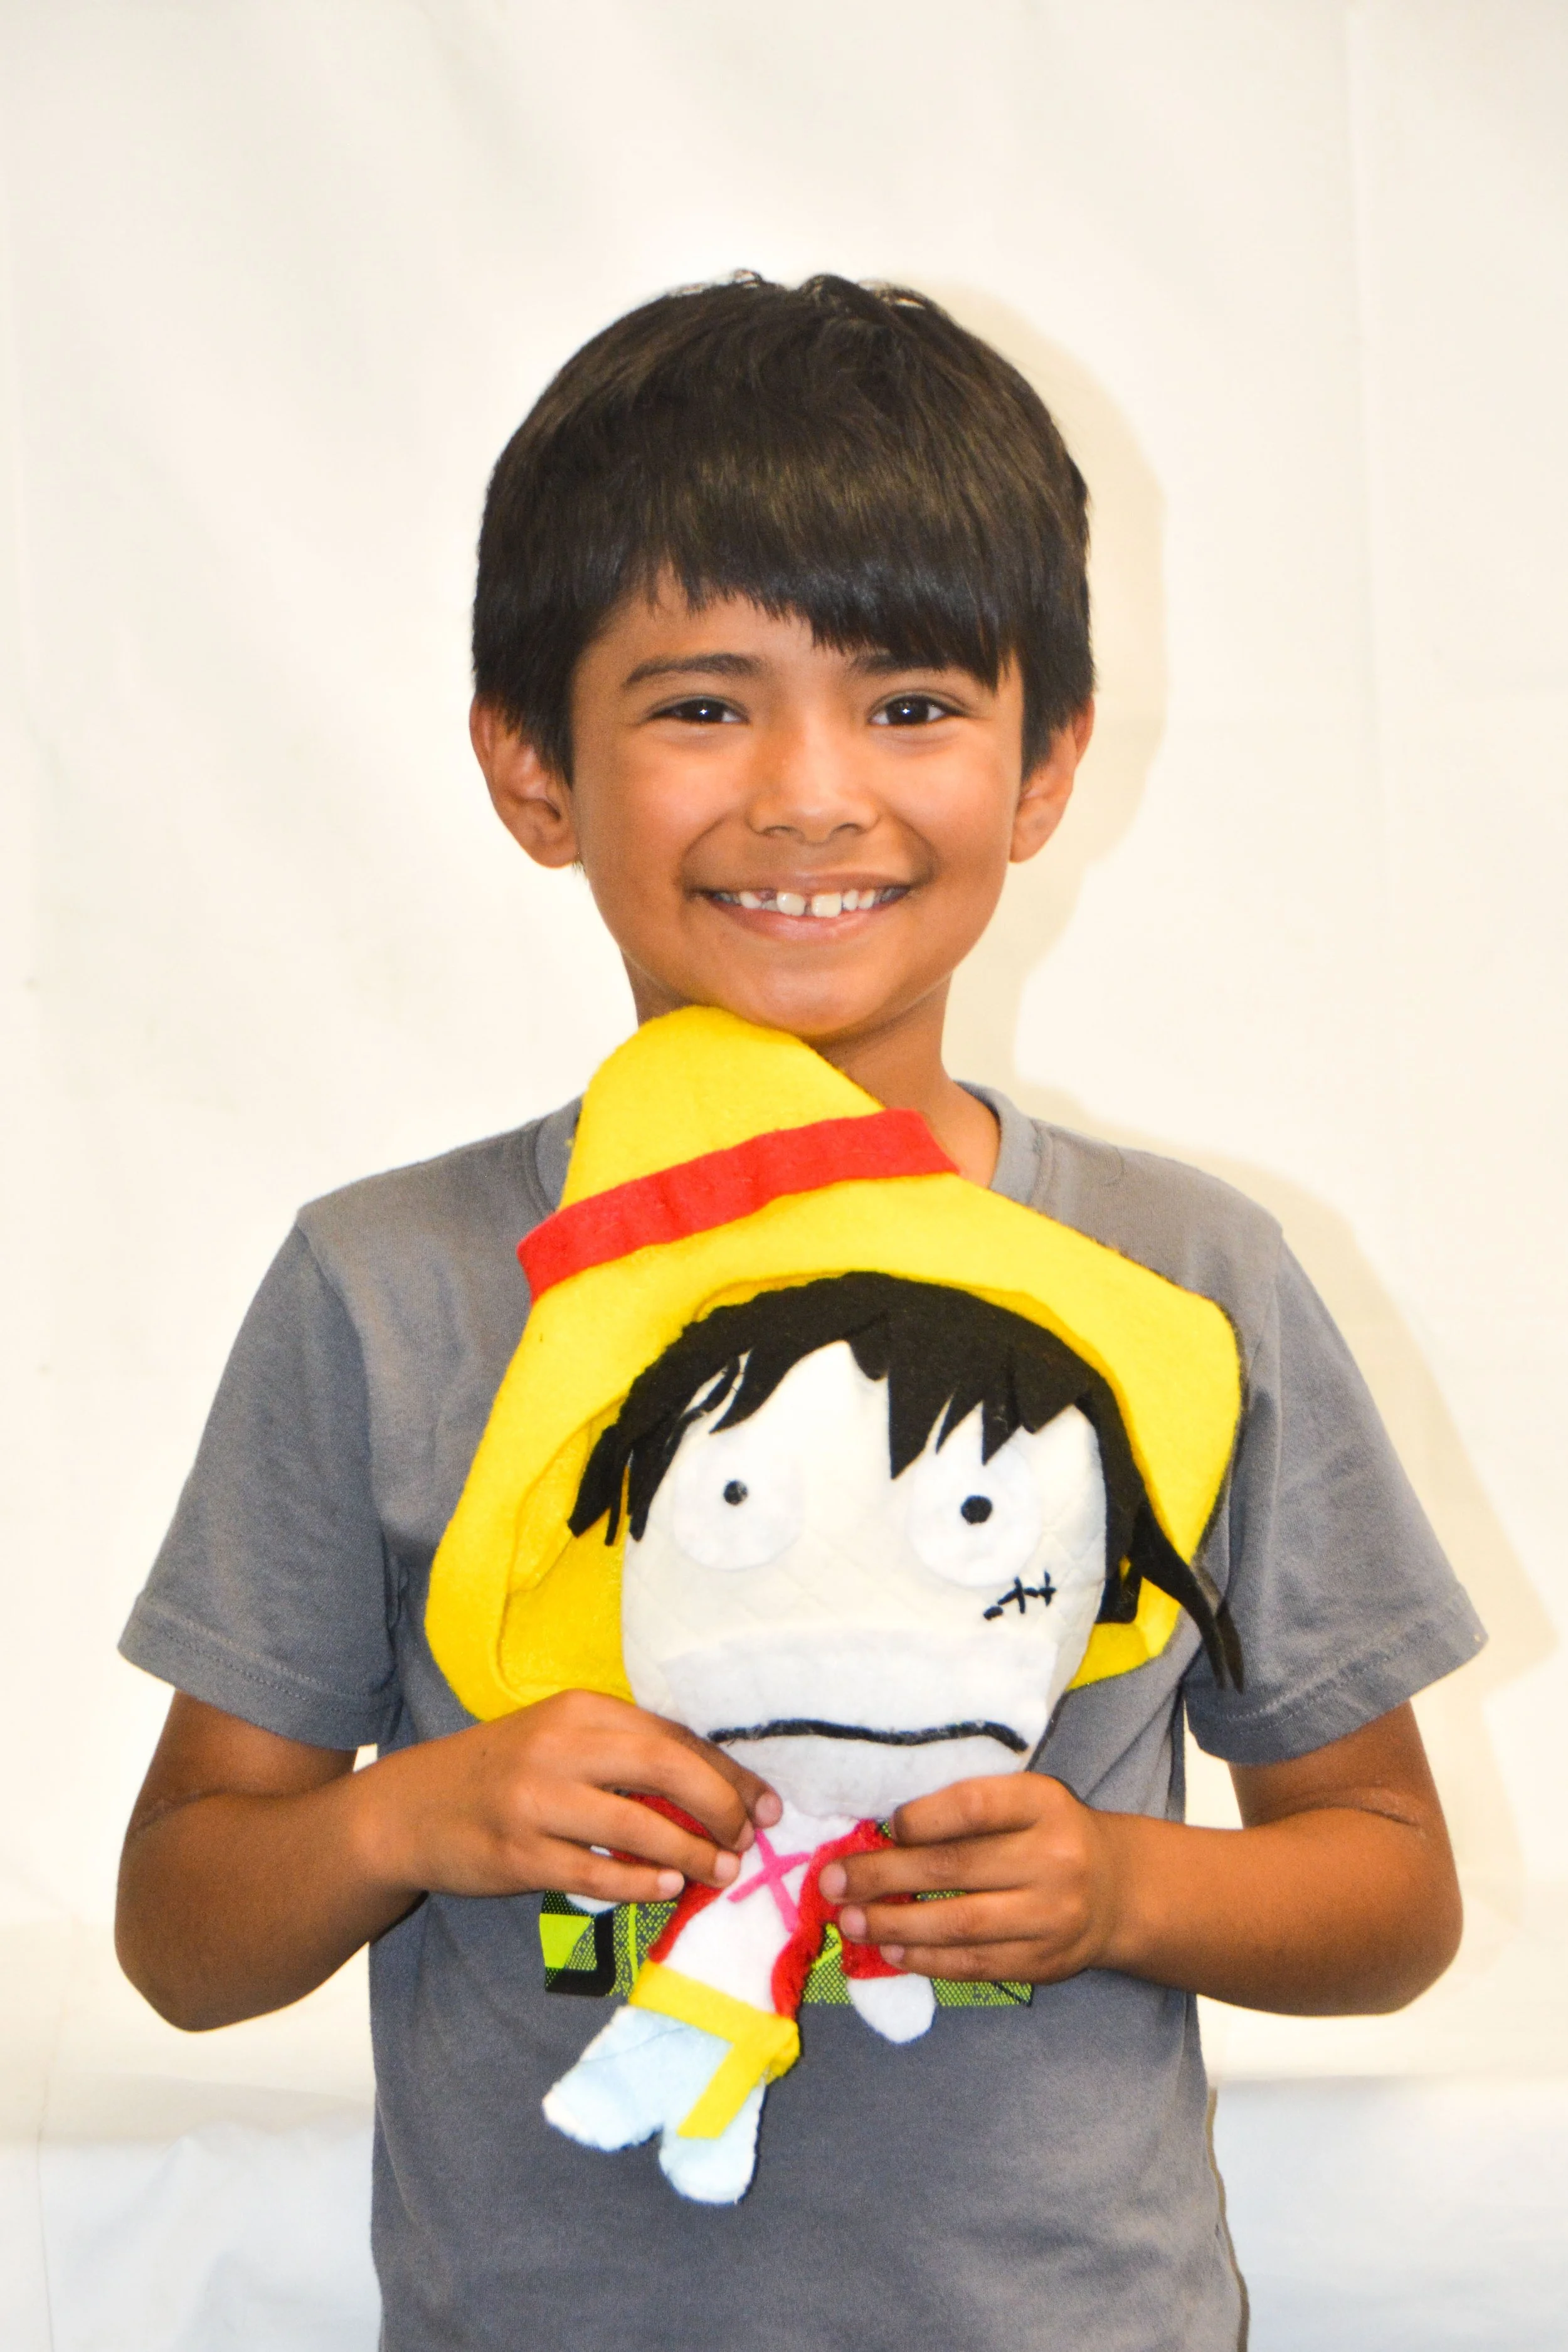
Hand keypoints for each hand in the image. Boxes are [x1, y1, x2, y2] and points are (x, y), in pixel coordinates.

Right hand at [353, 1689, 779, 1909]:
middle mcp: (559, 1746)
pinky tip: (667, 1888)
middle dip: (721, 1805)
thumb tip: (716, 1790)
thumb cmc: (504, 1773)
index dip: (728, 1773)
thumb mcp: (561, 1742)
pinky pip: (593, 1871)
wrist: (411, 1808)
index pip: (672, 1736)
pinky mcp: (517, 1853)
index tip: (765, 1805)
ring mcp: (534, 1800)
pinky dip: (639, 1882)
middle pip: (664, 1767)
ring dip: (690, 1853)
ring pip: (635, 1824)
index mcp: (580, 1709)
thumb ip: (626, 1755)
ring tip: (721, 1872)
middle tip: (747, 1840)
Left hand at [818, 1772, 1116, 1983]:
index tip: (884, 1826)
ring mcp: (1053, 1916)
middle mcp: (1055, 1858)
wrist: (1119, 1890)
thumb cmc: (1048, 1834)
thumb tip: (881, 1833)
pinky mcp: (1045, 1962)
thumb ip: (965, 1810)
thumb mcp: (1024, 1801)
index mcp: (1045, 1804)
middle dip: (883, 1877)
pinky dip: (926, 1960)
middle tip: (833, 1882)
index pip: (973, 1806)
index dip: (920, 1818)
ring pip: (959, 1924)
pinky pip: (974, 1964)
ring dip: (894, 1925)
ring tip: (851, 1921)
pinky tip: (890, 1950)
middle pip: (954, 1869)